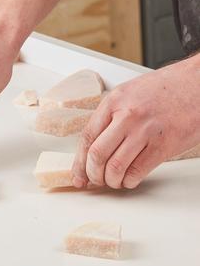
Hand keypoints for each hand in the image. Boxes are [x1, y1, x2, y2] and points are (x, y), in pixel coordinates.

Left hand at [72, 55, 199, 188]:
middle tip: (94, 180)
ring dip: (110, 180)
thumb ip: (110, 117)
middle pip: (97, 154)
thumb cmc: (165, 89)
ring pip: (115, 166)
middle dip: (92, 174)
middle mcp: (127, 116)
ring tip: (112, 181)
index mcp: (114, 102)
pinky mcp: (163, 145)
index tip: (77, 174)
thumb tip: (93, 146)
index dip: (79, 161)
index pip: (87, 137)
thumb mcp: (128, 94)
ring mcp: (145, 131)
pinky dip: (128, 181)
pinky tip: (128, 179)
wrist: (198, 84)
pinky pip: (137, 171)